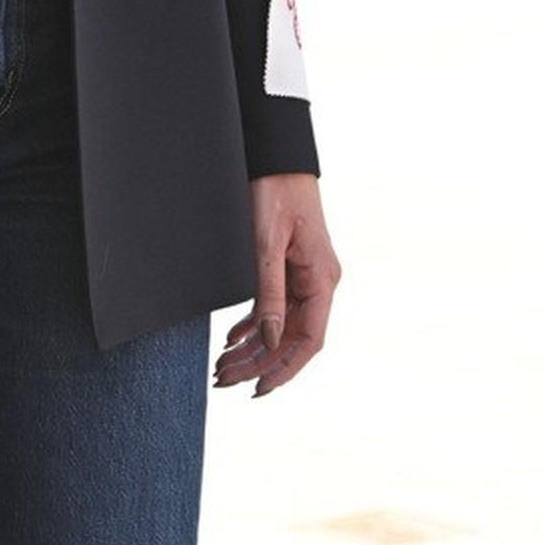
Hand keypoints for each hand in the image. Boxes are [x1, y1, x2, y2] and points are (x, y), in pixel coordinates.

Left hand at [214, 174, 340, 399]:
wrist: (277, 156)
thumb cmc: (275, 193)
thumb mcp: (265, 246)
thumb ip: (268, 294)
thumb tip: (268, 339)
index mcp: (322, 280)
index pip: (308, 340)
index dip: (284, 369)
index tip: (258, 389)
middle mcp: (318, 283)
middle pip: (290, 337)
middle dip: (258, 363)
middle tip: (223, 380)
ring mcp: (304, 276)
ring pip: (279, 325)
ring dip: (252, 348)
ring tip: (222, 366)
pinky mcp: (289, 268)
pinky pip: (274, 306)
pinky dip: (252, 325)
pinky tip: (231, 340)